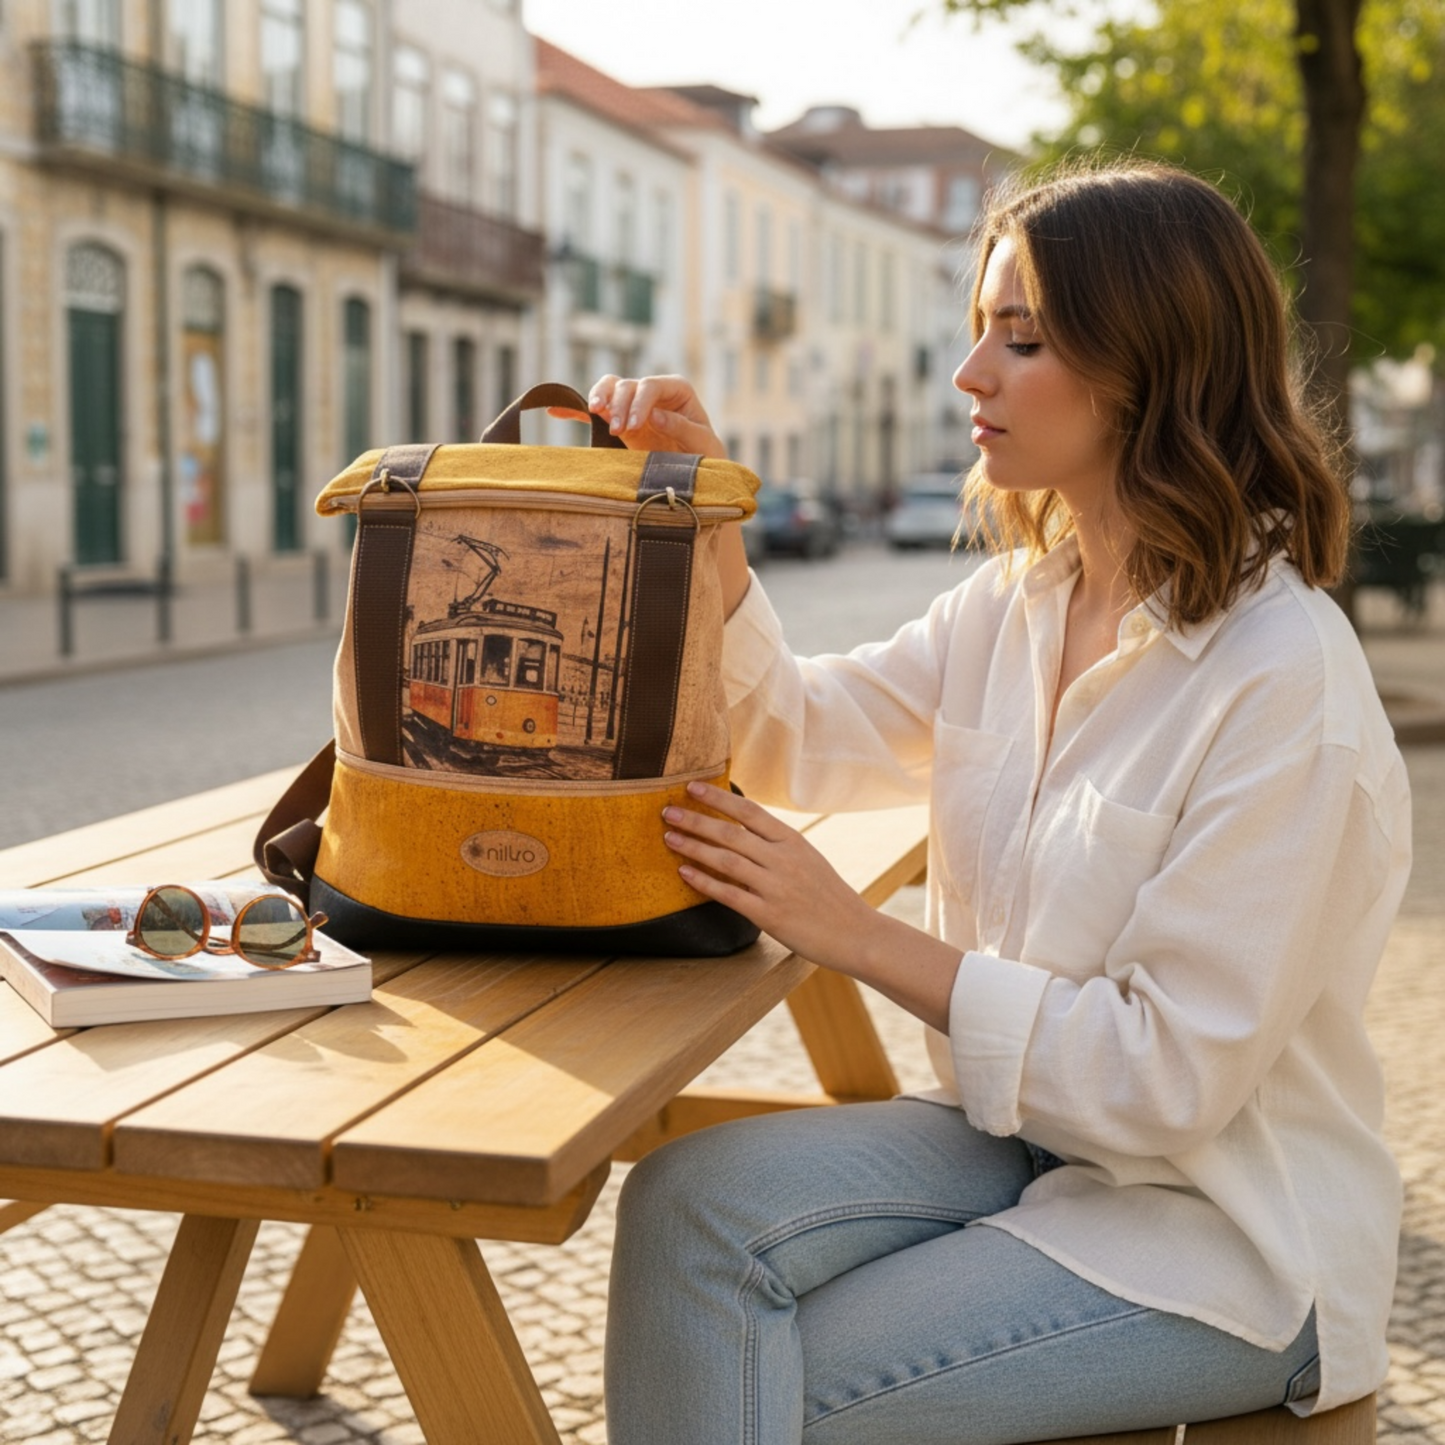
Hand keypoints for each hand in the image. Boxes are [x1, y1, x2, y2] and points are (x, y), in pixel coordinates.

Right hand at [548, 374, 727, 457]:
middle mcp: (653, 393)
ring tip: (595, 414)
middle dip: (619, 404)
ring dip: (600, 399)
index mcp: (676, 391)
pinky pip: (597, 409)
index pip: (651, 386)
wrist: (700, 474)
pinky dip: (577, 409)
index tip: (634, 426)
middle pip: (627, 385)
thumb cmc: (707, 456)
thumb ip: (682, 427)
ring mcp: (635, 405)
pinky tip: (556, 410)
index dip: (640, 402)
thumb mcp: (703, 443)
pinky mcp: (621, 421)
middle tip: (617, 431)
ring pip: (610, 388)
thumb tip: (654, 414)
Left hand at [662, 781, 875, 970]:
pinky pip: (729, 894)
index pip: (750, 811)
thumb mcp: (808, 860)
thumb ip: (778, 845)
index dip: (718, 798)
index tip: (692, 787)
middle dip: (695, 820)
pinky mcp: (770, 915)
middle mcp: (783, 859)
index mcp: (793, 841)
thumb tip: (743, 830)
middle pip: (731, 833)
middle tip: (667, 812)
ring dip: (693, 847)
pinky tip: (685, 872)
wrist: (856, 933)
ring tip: (669, 838)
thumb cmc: (830, 897)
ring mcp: (776, 887)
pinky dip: (704, 881)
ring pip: (726, 860)